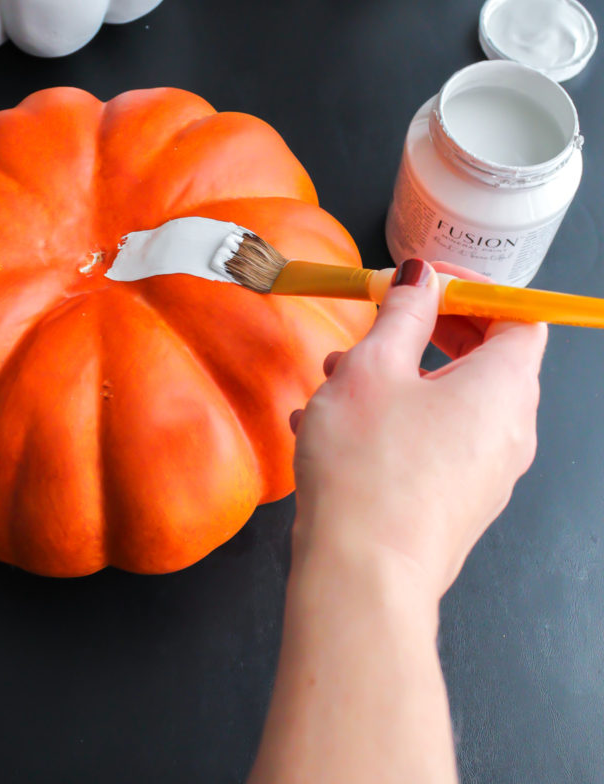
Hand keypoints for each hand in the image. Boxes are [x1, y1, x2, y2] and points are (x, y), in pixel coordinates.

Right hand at [290, 259, 547, 598]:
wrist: (362, 575)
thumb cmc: (369, 471)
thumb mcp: (373, 367)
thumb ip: (402, 312)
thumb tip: (420, 279)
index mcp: (504, 387)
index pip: (518, 317)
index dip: (475, 293)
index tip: (429, 285)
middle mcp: (509, 431)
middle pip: (486, 359)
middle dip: (428, 334)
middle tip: (383, 325)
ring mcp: (488, 473)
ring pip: (451, 402)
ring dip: (400, 378)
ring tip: (338, 379)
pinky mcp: (459, 502)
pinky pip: (437, 442)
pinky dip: (398, 421)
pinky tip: (335, 427)